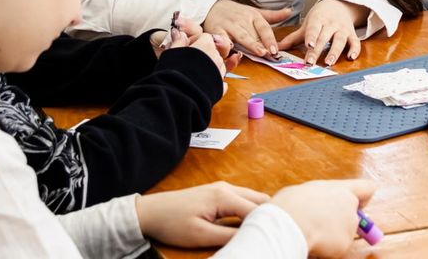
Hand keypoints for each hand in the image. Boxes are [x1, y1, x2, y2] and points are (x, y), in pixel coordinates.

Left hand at [135, 182, 269, 247]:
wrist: (150, 212)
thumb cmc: (173, 224)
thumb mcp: (201, 235)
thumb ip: (229, 236)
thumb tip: (252, 238)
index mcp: (224, 196)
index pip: (257, 210)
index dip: (268, 224)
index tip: (277, 238)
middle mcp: (226, 187)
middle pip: (259, 199)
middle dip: (269, 215)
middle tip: (276, 234)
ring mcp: (222, 188)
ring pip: (251, 198)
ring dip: (259, 213)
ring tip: (264, 231)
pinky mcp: (217, 192)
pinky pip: (241, 199)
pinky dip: (250, 210)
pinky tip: (250, 225)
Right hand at [157, 19, 235, 92]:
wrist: (178, 96)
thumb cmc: (174, 72)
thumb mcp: (172, 52)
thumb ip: (178, 41)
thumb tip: (179, 33)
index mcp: (206, 46)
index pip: (206, 37)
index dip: (196, 42)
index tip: (188, 48)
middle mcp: (216, 57)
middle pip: (213, 51)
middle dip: (203, 54)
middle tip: (189, 60)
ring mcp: (219, 72)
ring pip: (217, 65)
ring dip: (209, 67)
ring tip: (194, 73)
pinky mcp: (219, 87)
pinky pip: (219, 81)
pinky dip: (213, 81)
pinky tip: (204, 83)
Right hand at [203, 0, 291, 58]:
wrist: (212, 6)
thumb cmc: (236, 13)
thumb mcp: (254, 12)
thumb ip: (272, 15)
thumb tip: (289, 11)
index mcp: (253, 16)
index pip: (264, 28)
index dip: (270, 39)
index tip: (276, 50)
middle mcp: (242, 20)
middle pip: (253, 34)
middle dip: (261, 45)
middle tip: (269, 54)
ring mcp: (229, 25)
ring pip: (240, 36)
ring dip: (249, 44)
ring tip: (258, 52)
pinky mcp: (216, 30)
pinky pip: (221, 39)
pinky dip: (225, 44)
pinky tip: (230, 50)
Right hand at [271, 179, 376, 257]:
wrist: (290, 224)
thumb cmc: (291, 204)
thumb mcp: (306, 191)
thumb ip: (321, 196)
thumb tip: (318, 204)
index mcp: (340, 189)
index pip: (366, 189)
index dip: (363, 197)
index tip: (359, 203)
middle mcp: (350, 206)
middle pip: (354, 215)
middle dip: (342, 221)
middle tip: (323, 224)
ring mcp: (349, 226)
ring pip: (345, 232)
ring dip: (333, 234)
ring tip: (312, 232)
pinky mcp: (345, 244)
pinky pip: (338, 247)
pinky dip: (328, 248)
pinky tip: (314, 242)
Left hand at [277, 0, 364, 65]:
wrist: (339, 5)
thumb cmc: (320, 17)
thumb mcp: (307, 25)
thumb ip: (293, 38)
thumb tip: (276, 49)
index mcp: (318, 20)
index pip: (313, 29)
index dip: (311, 36)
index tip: (308, 45)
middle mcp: (331, 24)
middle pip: (324, 38)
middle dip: (318, 50)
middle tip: (311, 63)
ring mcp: (342, 29)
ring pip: (340, 40)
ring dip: (335, 51)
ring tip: (329, 62)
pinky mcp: (352, 33)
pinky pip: (355, 42)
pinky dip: (355, 49)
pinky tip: (351, 57)